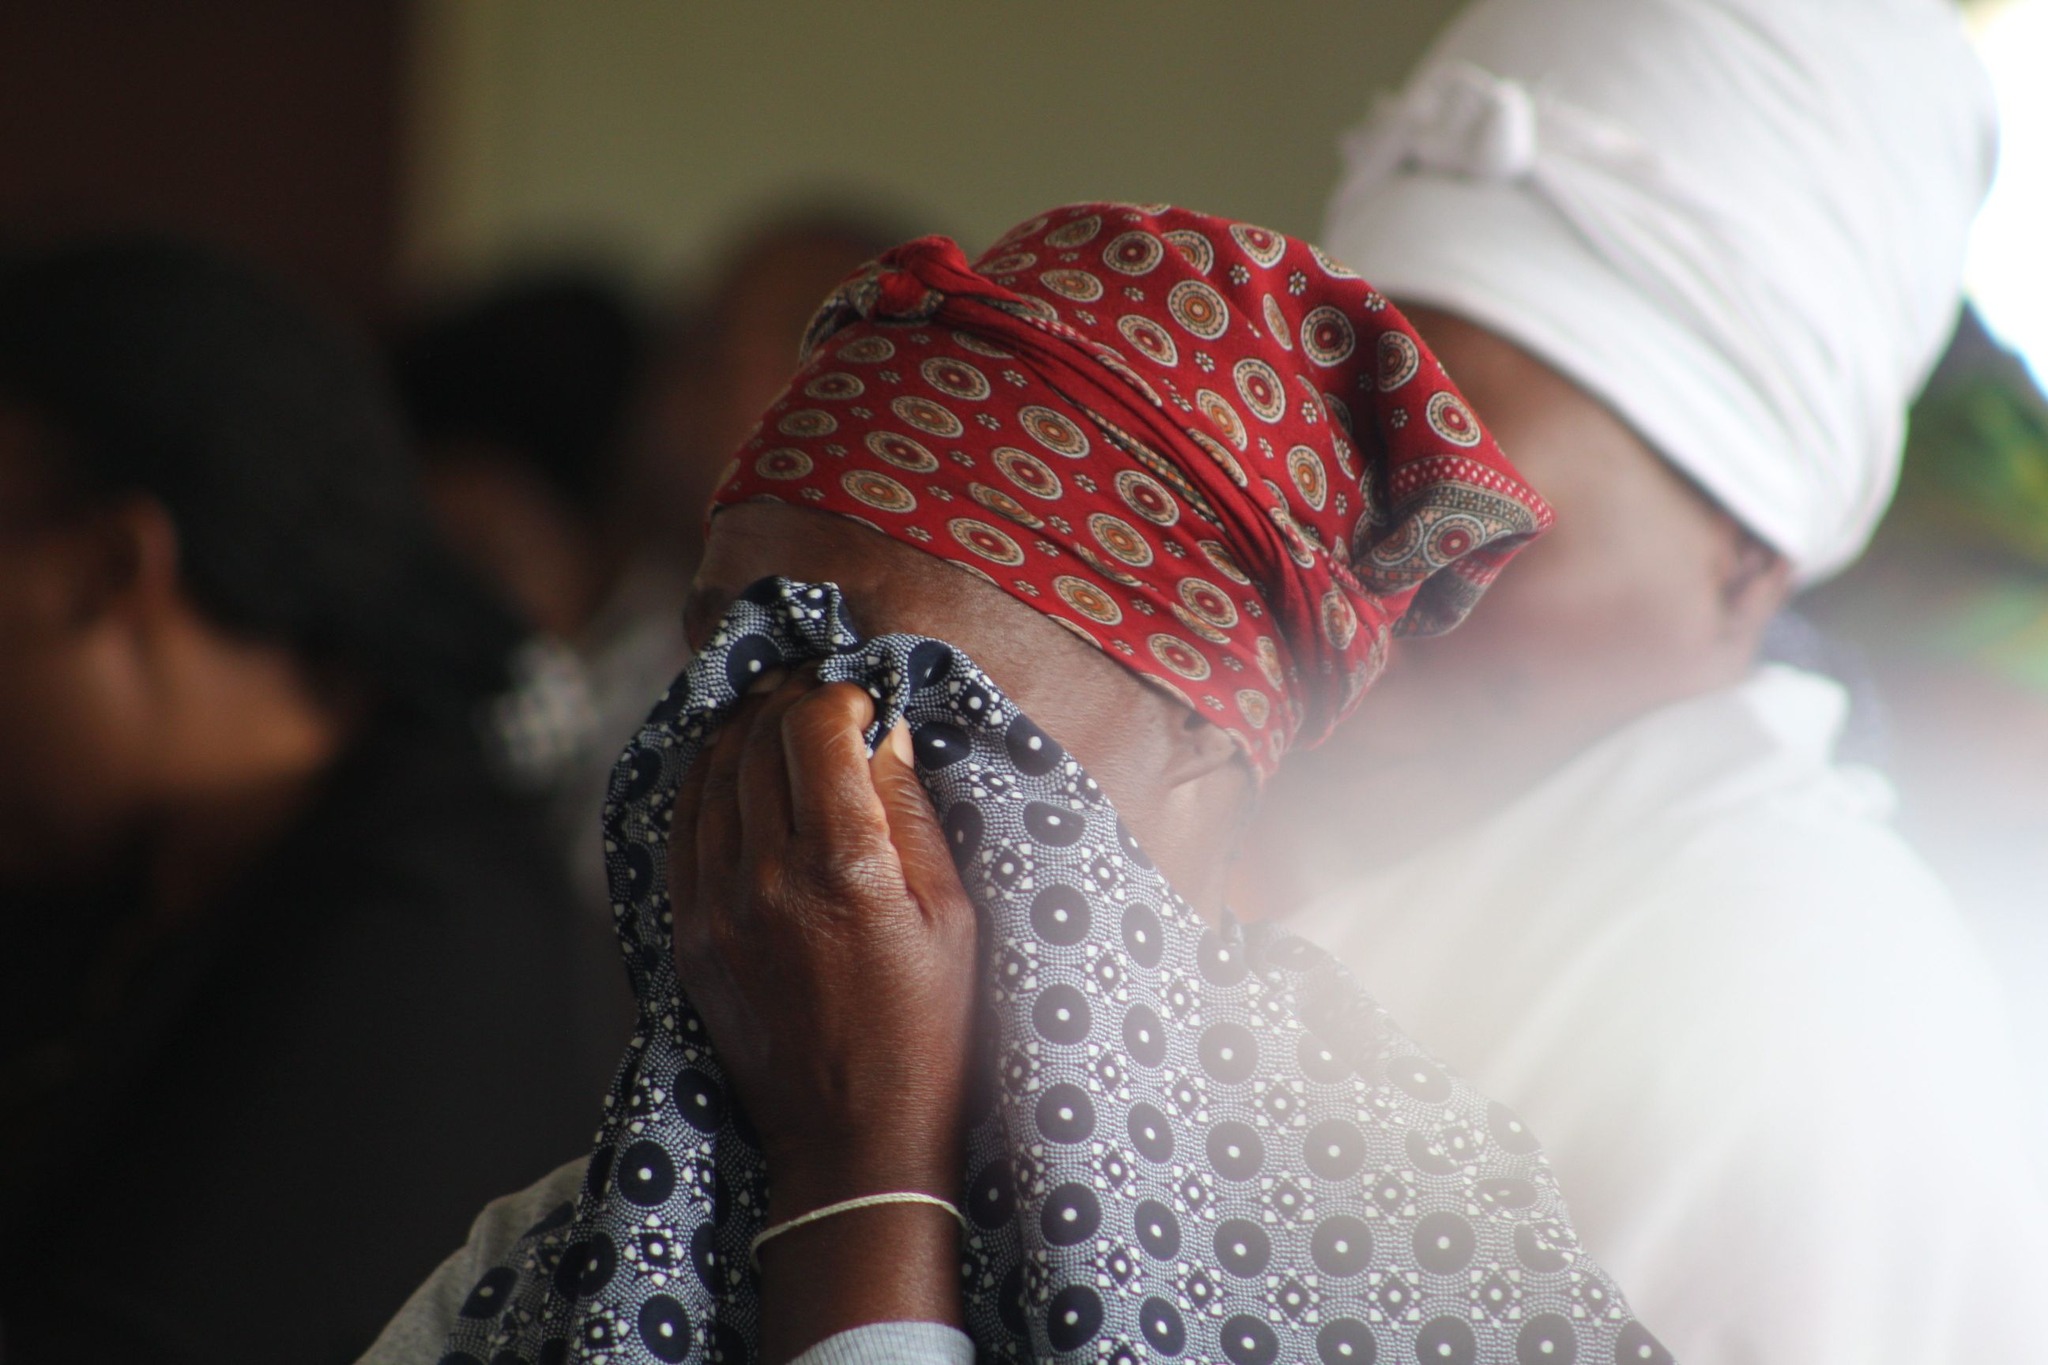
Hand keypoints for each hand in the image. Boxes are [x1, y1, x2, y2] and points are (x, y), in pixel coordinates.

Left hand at [669, 668, 978, 1215]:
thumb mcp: (952, 916)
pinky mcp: (689, 934)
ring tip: (776, 721)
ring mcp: (716, 906)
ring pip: (710, 776)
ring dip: (744, 734)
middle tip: (821, 698)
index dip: (838, 697)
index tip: (862, 702)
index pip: (814, 728)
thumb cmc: (929, 1030)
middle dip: (790, 703)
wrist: (855, 1136)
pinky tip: (733, 772)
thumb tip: (883, 734)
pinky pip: (682, 829)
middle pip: (758, 741)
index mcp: (844, 866)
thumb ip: (911, 814)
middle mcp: (767, 876)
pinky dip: (705, 785)